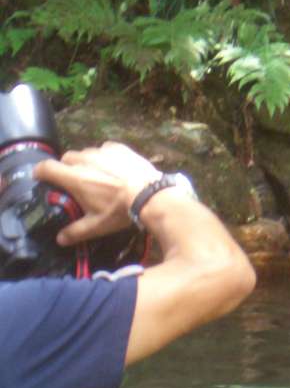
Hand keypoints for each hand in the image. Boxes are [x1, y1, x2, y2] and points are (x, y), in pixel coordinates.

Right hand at [33, 142, 161, 246]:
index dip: (40, 171)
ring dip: (85, 162)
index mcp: (75, 177)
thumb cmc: (120, 210)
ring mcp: (102, 151)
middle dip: (66, 168)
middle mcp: (85, 159)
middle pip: (66, 159)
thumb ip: (75, 232)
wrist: (151, 194)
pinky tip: (113, 168)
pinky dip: (104, 157)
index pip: (46, 167)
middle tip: (74, 182)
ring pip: (85, 153)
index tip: (41, 178)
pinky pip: (104, 149)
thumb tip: (60, 240)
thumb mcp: (97, 225)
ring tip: (96, 175)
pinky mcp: (119, 147)